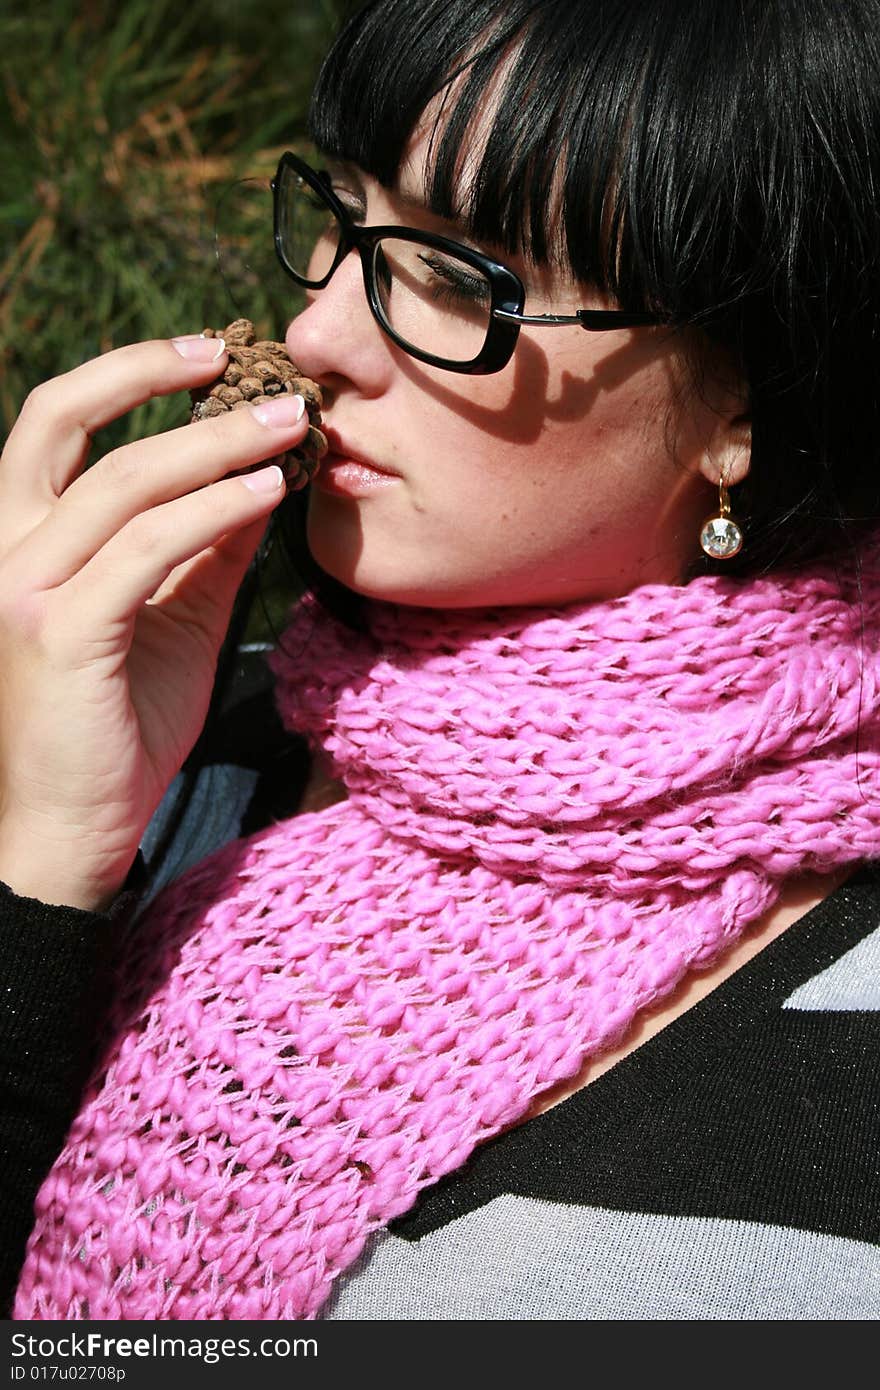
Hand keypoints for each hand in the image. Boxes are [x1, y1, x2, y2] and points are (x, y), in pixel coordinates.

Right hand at [0, 336, 307, 910]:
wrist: (77, 826)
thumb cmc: (122, 724)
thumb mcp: (173, 615)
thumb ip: (206, 545)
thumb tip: (258, 473)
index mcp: (22, 538)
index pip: (57, 424)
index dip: (126, 374)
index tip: (208, 354)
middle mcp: (5, 550)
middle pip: (60, 419)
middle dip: (148, 372)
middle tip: (238, 356)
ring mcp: (22, 589)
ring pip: (121, 483)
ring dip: (213, 443)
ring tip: (286, 424)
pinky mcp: (60, 633)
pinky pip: (147, 550)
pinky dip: (215, 511)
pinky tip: (267, 492)